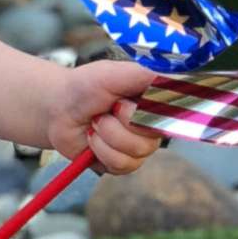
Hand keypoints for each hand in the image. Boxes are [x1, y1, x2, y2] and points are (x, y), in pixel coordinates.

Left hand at [45, 59, 164, 175]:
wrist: (58, 108)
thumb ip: (147, 75)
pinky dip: (100, 149)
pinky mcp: (122, 164)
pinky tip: (92, 138)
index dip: (151, 109)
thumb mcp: (115, 74)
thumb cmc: (87, 87)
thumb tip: (180, 77)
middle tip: (108, 108)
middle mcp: (153, 125)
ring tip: (96, 122)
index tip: (127, 101)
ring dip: (108, 134)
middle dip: (123, 120)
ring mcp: (139, 147)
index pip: (176, 112)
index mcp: (158, 101)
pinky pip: (121, 163)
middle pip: (155, 133)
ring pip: (137, 150)